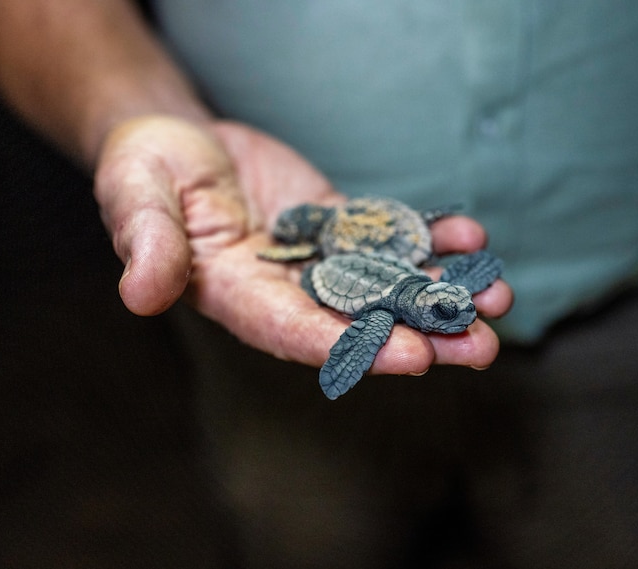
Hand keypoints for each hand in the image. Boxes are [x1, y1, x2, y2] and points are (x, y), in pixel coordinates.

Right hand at [94, 116, 512, 374]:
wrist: (178, 141)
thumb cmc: (145, 172)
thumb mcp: (137, 200)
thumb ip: (150, 246)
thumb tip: (141, 295)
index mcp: (241, 298)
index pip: (299, 332)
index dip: (353, 346)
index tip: (411, 358)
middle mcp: (289, 289)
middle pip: (362, 321)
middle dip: (423, 335)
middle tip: (483, 348)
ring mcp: (321, 258)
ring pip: (389, 284)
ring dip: (444, 293)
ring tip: (499, 299)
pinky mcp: (341, 226)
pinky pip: (391, 236)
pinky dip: (431, 237)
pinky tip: (471, 236)